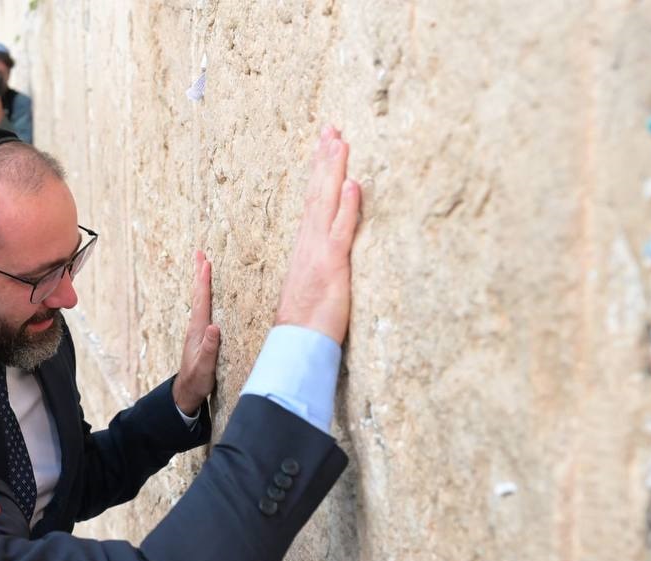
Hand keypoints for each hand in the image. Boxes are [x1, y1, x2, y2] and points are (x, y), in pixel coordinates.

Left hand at [172, 250, 220, 415]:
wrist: (187, 391)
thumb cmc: (198, 379)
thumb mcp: (206, 366)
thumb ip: (210, 348)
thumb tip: (214, 328)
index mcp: (198, 331)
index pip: (202, 301)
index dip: (204, 282)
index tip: (206, 263)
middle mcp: (196, 327)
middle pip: (198, 295)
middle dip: (199, 274)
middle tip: (199, 253)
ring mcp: (197, 330)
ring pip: (199, 299)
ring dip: (200, 281)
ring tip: (202, 266)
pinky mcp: (200, 334)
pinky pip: (203, 307)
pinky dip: (204, 295)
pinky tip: (205, 293)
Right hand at [276, 126, 361, 344]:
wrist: (297, 342)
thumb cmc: (308, 319)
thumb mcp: (316, 282)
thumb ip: (323, 260)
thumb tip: (331, 247)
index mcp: (306, 245)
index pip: (314, 199)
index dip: (320, 171)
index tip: (326, 144)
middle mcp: (310, 241)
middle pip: (318, 192)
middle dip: (324, 158)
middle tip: (331, 128)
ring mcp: (319, 250)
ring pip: (327, 202)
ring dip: (333, 170)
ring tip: (339, 141)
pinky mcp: (332, 264)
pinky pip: (340, 230)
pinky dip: (346, 206)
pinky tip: (353, 184)